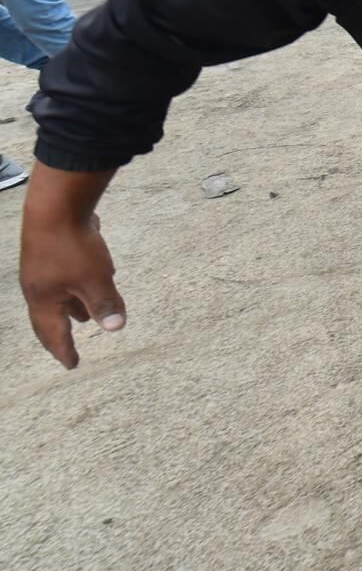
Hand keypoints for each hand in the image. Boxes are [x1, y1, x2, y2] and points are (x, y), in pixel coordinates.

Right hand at [21, 211, 126, 368]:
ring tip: (85, 318)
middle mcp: (38, 287)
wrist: (56, 206)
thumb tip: (115, 329)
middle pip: (49, 317)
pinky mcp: (51, 252)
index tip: (72, 365)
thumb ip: (105, 304)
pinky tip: (89, 281)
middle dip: (60, 334)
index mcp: (44, 299)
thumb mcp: (95, 280)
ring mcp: (43, 268)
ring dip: (70, 308)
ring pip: (58, 296)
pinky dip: (75, 287)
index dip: (64, 350)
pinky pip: (63, 277)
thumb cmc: (72, 247)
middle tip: (66, 349)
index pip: (54, 333)